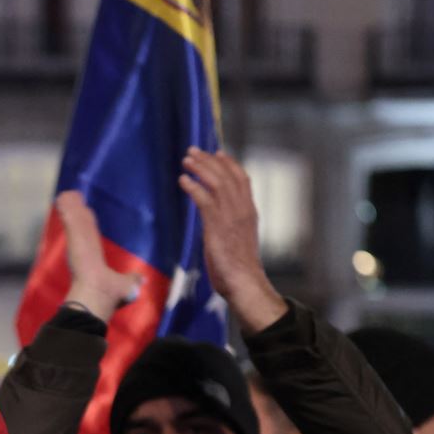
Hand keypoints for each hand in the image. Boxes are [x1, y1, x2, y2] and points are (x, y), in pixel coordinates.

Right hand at [55, 190, 142, 318]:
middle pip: (81, 225)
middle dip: (76, 211)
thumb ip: (132, 279)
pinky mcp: (76, 239)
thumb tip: (142, 278)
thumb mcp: (125, 285)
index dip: (86, 226)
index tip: (85, 214)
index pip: (90, 238)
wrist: (96, 296)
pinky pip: (72, 220)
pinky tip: (65, 197)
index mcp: (93, 260)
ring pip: (75, 220)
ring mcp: (79, 243)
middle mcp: (84, 249)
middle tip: (72, 196)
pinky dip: (68, 208)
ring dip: (71, 207)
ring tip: (67, 194)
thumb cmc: (109, 295)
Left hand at [177, 147, 285, 333]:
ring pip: (217, 182)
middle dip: (209, 160)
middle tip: (193, 151)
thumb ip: (229, 224)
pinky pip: (205, 199)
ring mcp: (231, 216)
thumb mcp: (237, 239)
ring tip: (186, 160)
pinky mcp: (218, 225)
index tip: (217, 152)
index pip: (242, 179)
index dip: (229, 163)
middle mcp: (242, 209)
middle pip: (228, 175)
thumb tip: (215, 219)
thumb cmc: (238, 268)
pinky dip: (193, 187)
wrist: (244, 282)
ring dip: (200, 168)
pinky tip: (183, 180)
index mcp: (249, 211)